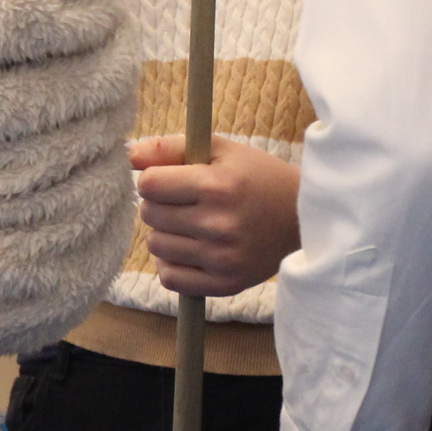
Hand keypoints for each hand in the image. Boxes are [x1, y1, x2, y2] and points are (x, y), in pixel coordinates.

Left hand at [130, 134, 301, 296]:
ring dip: (164, 233)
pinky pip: (170, 278)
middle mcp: (218, 224)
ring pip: (156, 246)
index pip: (149, 184)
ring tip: (188, 224)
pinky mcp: (225, 283)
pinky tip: (190, 250)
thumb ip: (171, 147)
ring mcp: (222, 258)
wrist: (303, 219)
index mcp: (216, 185)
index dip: (153, 179)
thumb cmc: (257, 177)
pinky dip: (172, 264)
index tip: (170, 179)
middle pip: (150, 215)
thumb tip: (128, 154)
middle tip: (182, 201)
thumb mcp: (221, 149)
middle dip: (159, 204)